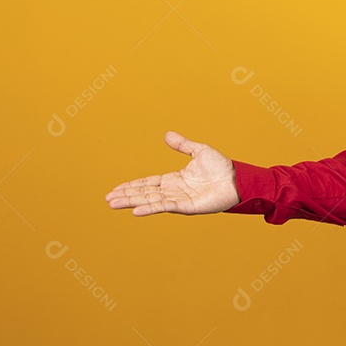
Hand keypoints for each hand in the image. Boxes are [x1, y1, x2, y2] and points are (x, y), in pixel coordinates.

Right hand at [105, 131, 239, 215]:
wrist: (237, 179)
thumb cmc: (221, 167)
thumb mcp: (199, 151)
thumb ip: (183, 145)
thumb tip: (166, 134)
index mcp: (174, 179)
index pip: (148, 183)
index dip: (132, 185)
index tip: (115, 189)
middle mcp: (174, 190)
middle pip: (145, 193)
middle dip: (126, 196)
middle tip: (108, 199)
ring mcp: (179, 199)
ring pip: (150, 200)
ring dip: (132, 202)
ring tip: (113, 204)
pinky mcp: (187, 206)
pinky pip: (165, 207)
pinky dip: (150, 208)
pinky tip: (136, 211)